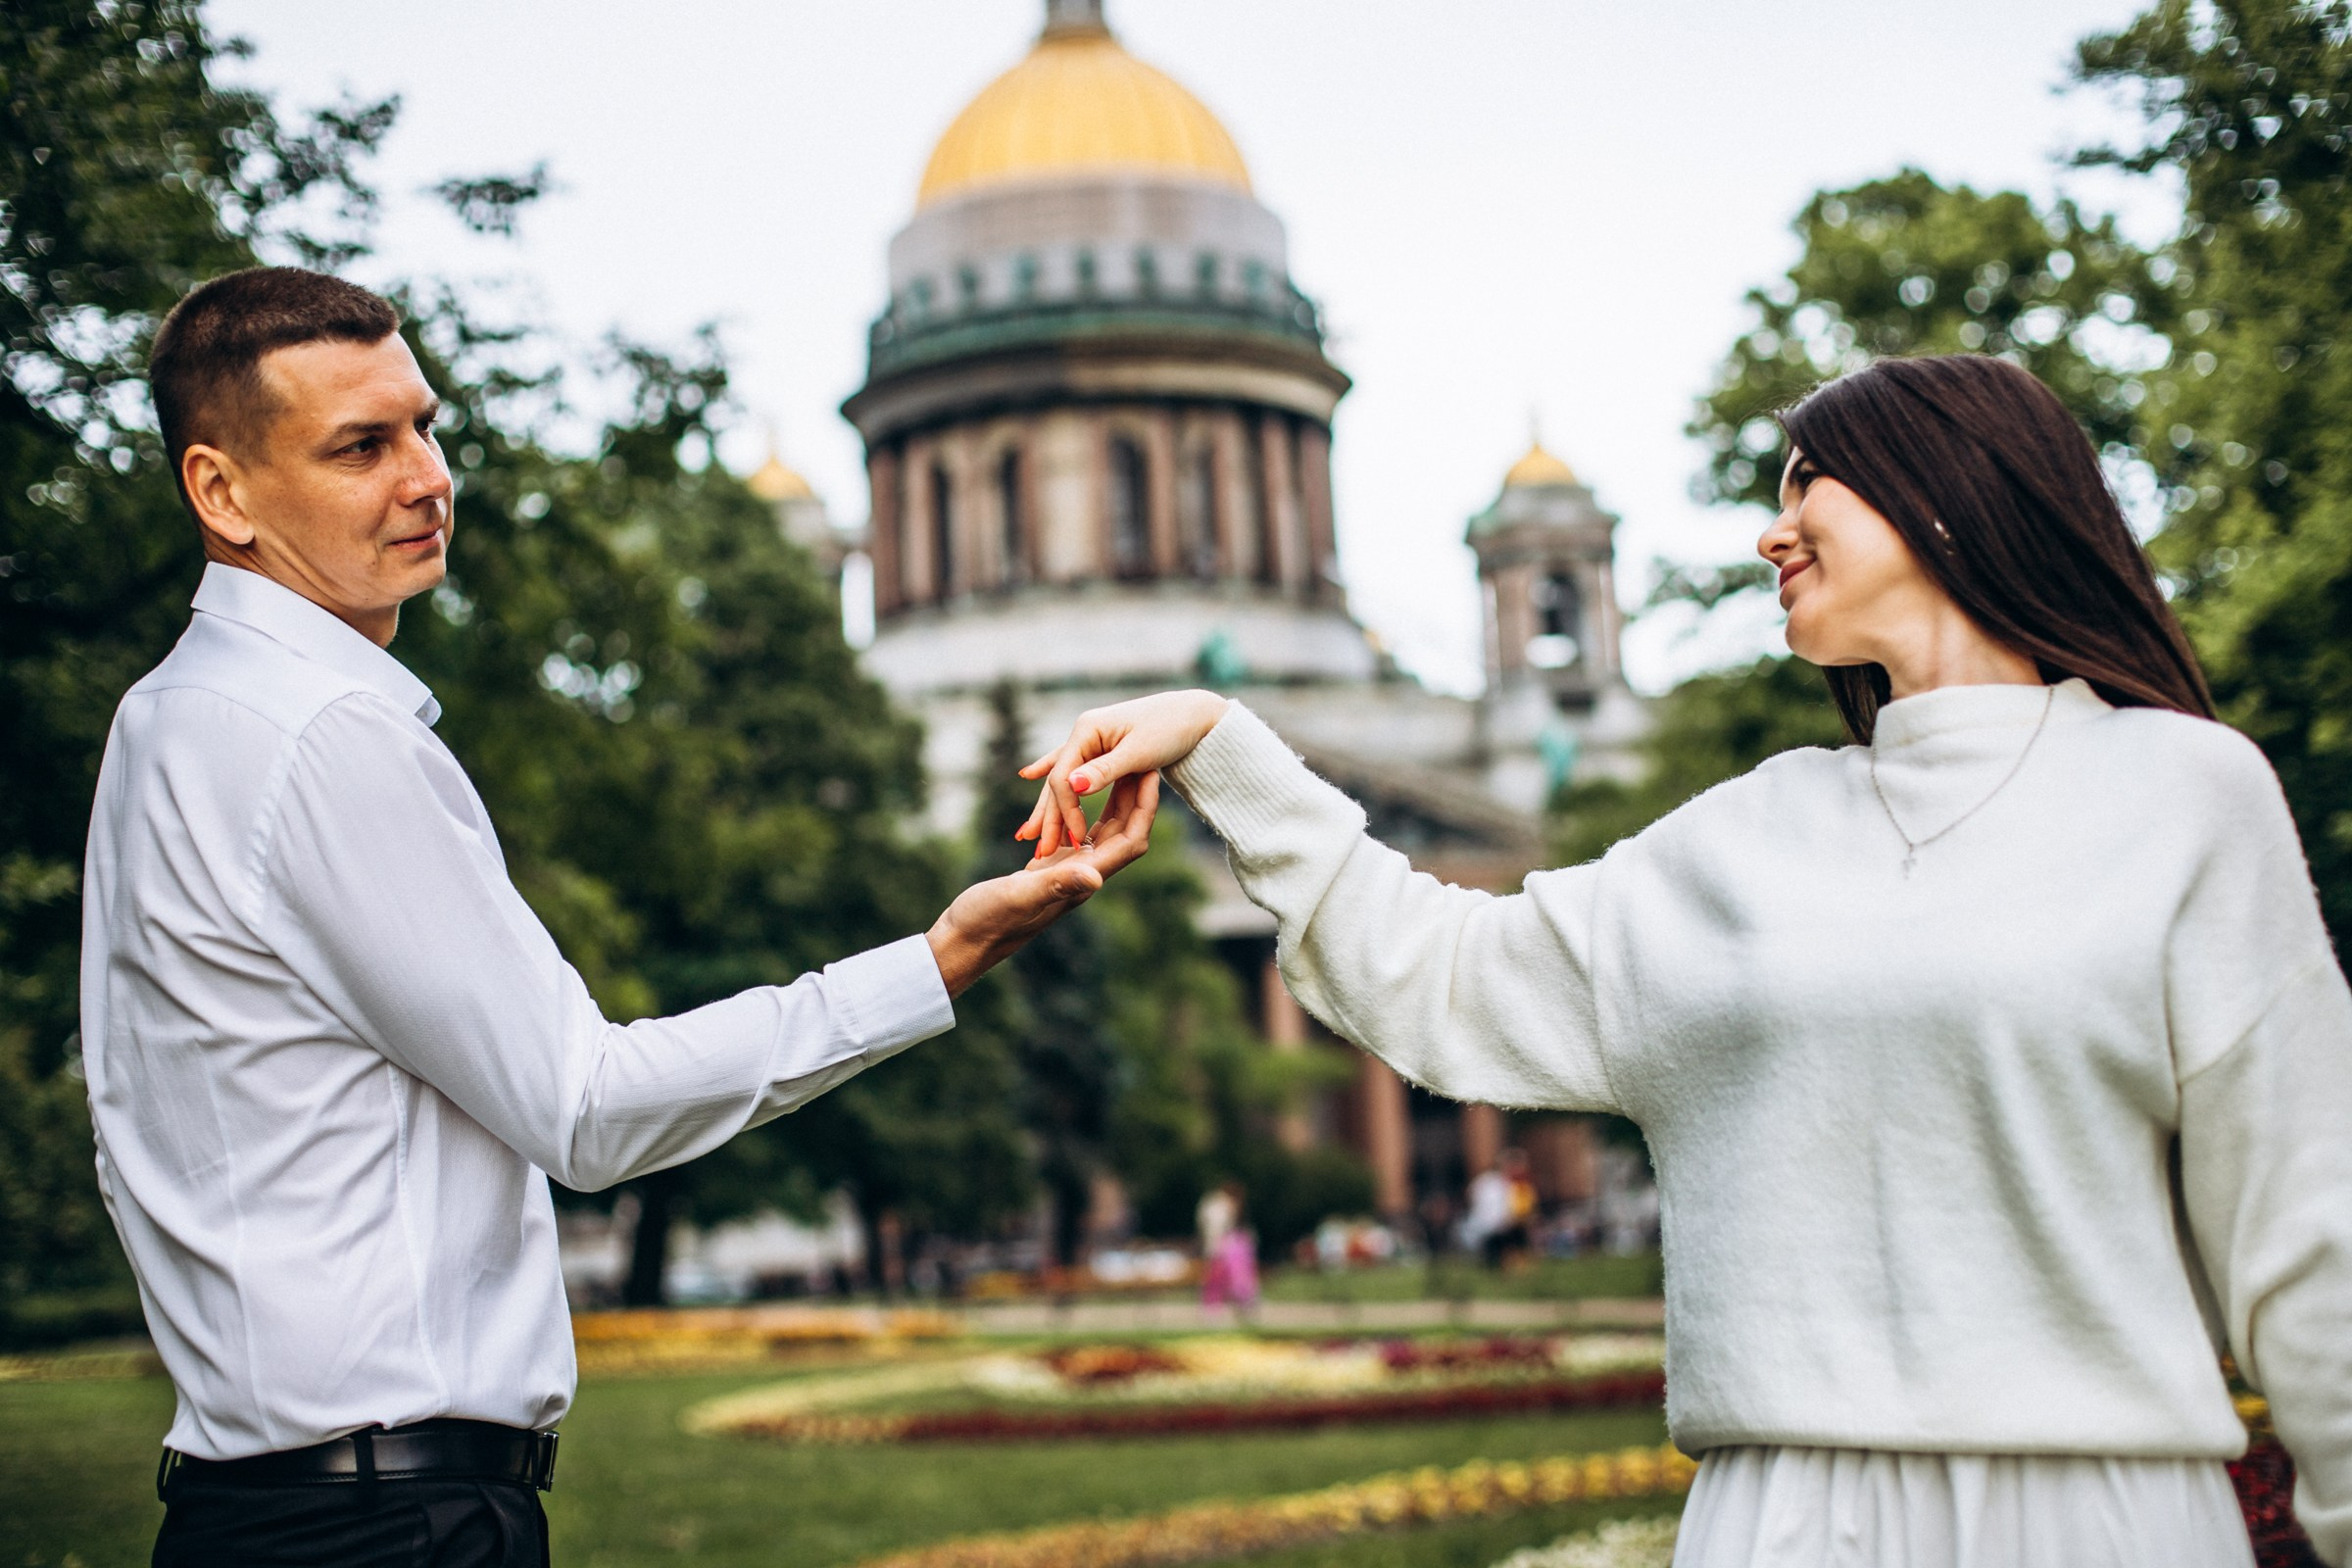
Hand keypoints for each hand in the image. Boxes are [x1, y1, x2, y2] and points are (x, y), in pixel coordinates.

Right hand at [926, 770, 1161, 996]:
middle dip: (1136, 798)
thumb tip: (1097, 879)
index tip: (1150, 775)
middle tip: (1141, 760)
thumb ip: (1057, 885)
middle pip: (1124, 833)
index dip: (1144, 809)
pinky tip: (1082, 791)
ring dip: (1115, 801)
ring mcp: (1067, 871)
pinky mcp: (1050, 867)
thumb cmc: (988, 920)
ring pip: (1104, 831)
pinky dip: (1086, 809)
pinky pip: (1079, 833)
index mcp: (1084, 879)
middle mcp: (1083, 875)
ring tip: (1119, 766)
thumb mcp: (1021, 896)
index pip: (1130, 842)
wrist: (965, 939)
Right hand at [1017, 690, 1229, 857]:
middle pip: (1059, 780)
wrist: (1195, 712)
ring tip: (1025, 834)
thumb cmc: (1172, 729)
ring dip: (1050, 807)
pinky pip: (1076, 769)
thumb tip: (1071, 786)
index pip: (1064, 777)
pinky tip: (1029, 774)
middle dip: (1048, 816)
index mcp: (1088, 730)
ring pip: (1065, 778)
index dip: (1066, 811)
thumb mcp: (1140, 753)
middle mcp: (1084, 732)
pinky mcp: (1103, 746)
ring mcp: (1092, 738)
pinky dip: (1061, 782)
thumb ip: (1105, 771)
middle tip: (1034, 850)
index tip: (1072, 841)